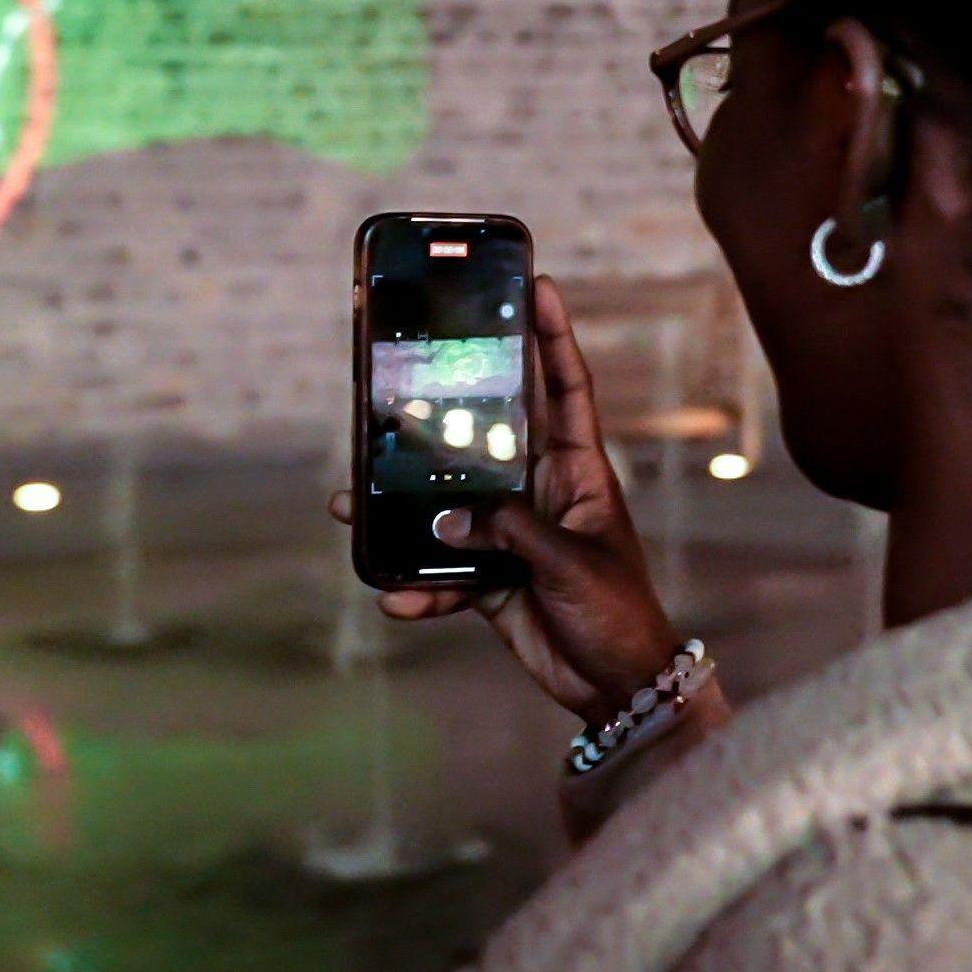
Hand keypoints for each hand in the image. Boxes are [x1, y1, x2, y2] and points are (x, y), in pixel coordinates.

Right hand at [341, 276, 682, 719]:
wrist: (617, 687)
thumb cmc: (617, 612)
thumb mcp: (569, 563)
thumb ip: (510, 531)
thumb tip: (446, 516)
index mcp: (580, 470)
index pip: (568, 388)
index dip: (555, 336)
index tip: (540, 284)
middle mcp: (542, 490)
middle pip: (492, 432)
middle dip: (451, 406)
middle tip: (406, 373)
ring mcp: (513, 533)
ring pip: (449, 502)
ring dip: (405, 505)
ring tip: (354, 499)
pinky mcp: (490, 577)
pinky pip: (441, 568)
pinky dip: (417, 584)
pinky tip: (393, 594)